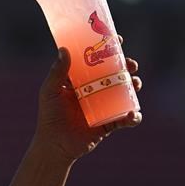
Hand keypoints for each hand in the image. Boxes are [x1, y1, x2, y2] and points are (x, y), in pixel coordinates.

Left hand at [34, 37, 142, 163]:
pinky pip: (125, 119)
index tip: (117, 40)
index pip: (98, 61)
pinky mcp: (109, 124)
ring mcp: (104, 107)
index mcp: (82, 82)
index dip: (109, 50)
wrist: (54, 145)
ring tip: (135, 83)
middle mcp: (95, 92)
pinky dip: (133, 117)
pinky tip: (132, 115)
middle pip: (116, 74)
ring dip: (135, 85)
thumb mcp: (50, 91)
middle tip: (130, 64)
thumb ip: (57, 72)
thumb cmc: (49, 117)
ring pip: (126, 92)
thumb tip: (64, 49)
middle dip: (127, 67)